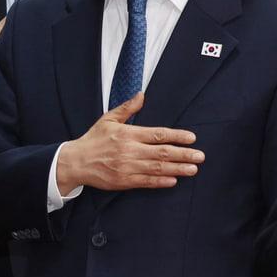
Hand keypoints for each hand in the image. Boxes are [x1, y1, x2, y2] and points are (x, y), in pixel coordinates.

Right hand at [54, 92, 203, 195]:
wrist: (76, 162)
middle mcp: (130, 150)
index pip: (158, 134)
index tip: (191, 138)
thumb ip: (127, 108)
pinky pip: (146, 181)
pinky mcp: (124, 181)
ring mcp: (127, 167)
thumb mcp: (108, 119)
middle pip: (162, 152)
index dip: (177, 136)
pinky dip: (161, 181)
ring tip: (193, 169)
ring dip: (178, 169)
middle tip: (200, 156)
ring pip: (158, 168)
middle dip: (184, 154)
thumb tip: (141, 95)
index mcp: (128, 134)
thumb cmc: (93, 140)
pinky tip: (174, 180)